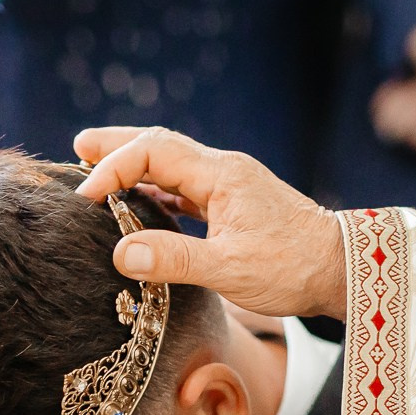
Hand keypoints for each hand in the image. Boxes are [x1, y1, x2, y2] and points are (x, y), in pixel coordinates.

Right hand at [72, 127, 346, 320]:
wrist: (340, 269)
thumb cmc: (291, 268)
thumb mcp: (230, 270)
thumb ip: (174, 260)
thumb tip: (121, 253)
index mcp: (220, 175)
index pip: (152, 152)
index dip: (112, 169)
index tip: (86, 198)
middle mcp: (223, 170)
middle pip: (158, 145)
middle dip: (115, 146)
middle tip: (76, 149)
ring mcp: (229, 186)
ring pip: (171, 165)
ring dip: (134, 167)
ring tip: (97, 175)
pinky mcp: (233, 204)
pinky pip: (184, 188)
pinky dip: (155, 191)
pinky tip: (139, 205)